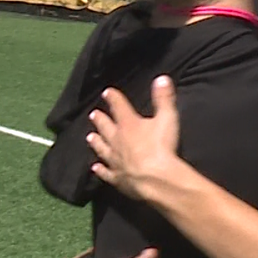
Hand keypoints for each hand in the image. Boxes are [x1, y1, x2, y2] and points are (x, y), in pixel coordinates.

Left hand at [87, 76, 181, 202]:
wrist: (155, 179)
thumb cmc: (162, 147)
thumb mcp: (167, 118)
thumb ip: (163, 99)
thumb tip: (161, 78)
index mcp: (128, 124)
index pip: (119, 106)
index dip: (113, 98)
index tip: (107, 92)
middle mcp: (117, 140)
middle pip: (106, 127)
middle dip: (100, 119)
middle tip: (93, 114)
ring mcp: (115, 160)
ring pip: (102, 148)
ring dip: (96, 142)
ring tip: (90, 137)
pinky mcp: (117, 178)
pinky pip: (106, 172)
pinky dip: (99, 170)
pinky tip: (95, 168)